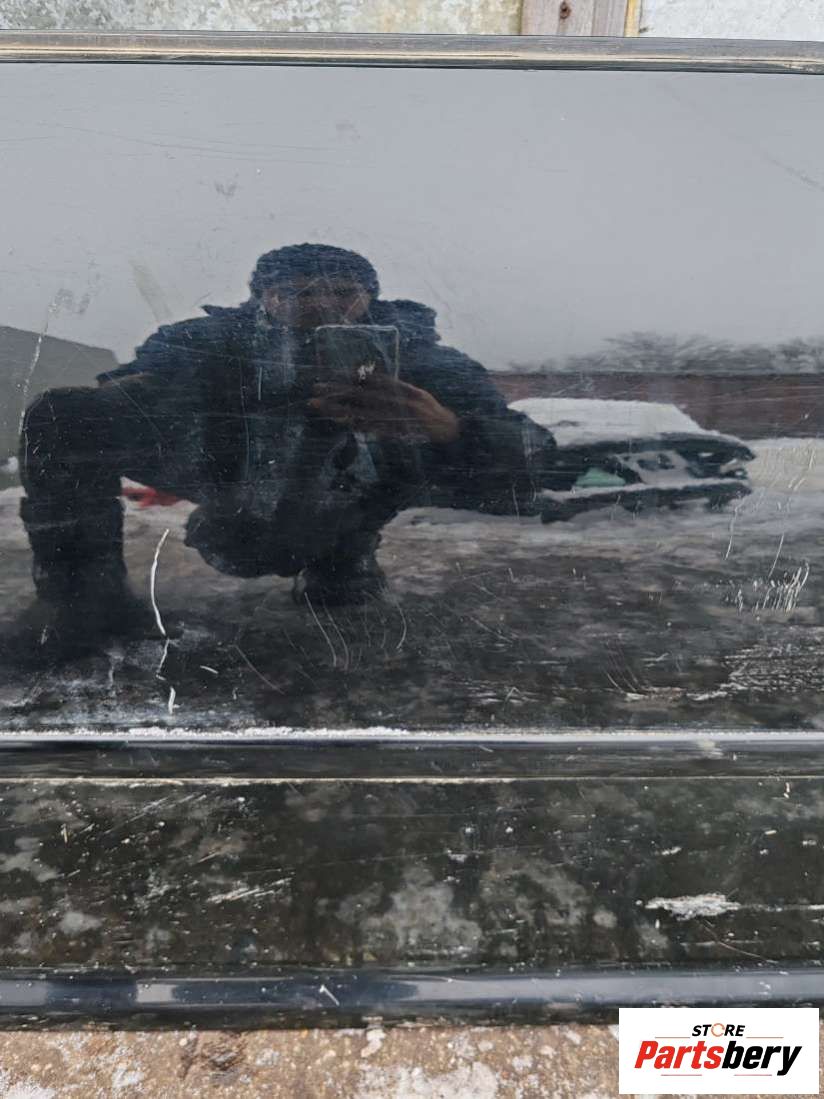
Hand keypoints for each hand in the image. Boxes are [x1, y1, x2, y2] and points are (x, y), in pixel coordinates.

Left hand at [308, 376, 460, 444]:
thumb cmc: (428, 410)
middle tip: (314, 388)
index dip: (346, 377)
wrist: (446, 429)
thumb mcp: (414, 392)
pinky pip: (369, 428)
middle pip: (357, 394)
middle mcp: (391, 400)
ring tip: (317, 405)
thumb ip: (393, 385)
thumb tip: (369, 377)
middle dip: (334, 391)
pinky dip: (354, 425)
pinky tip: (339, 422)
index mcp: (396, 389)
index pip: (366, 381)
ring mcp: (390, 416)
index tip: (328, 375)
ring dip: (337, 408)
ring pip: (359, 411)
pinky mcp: (392, 431)